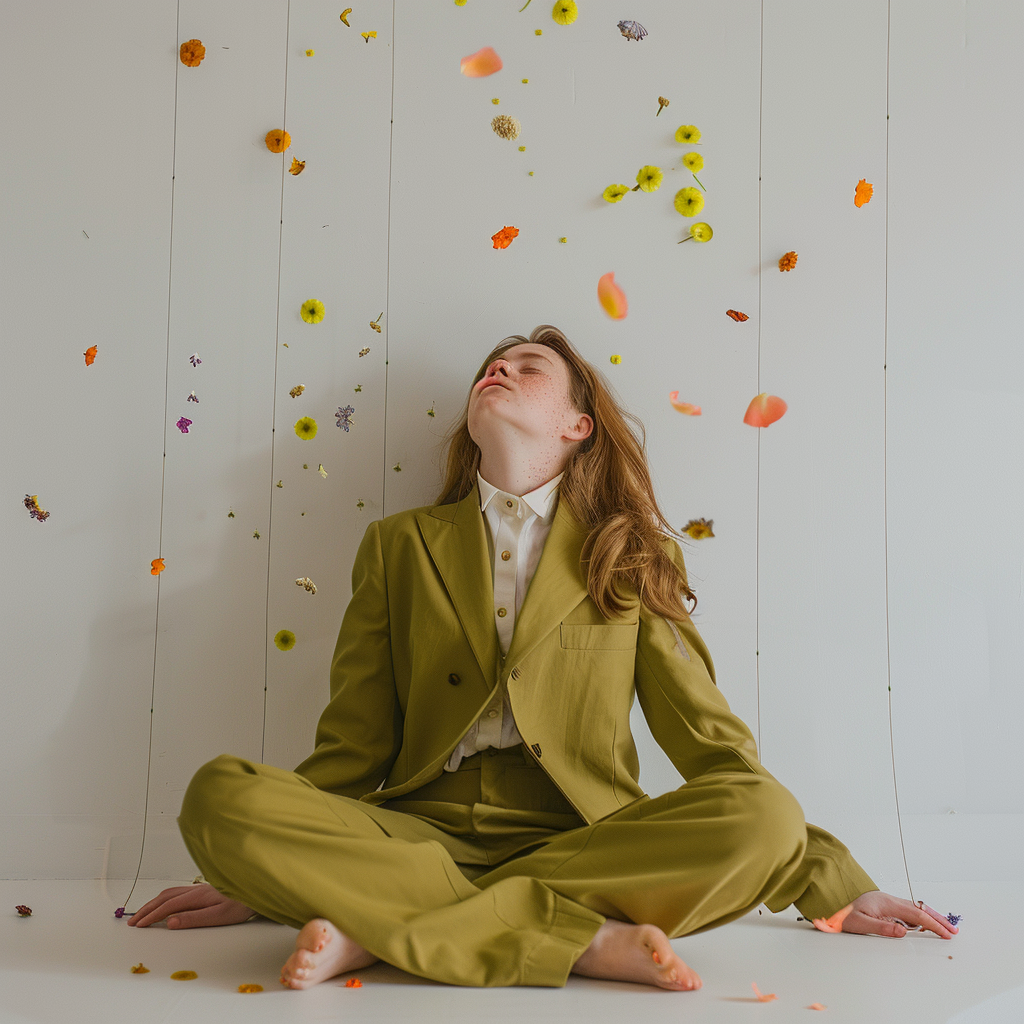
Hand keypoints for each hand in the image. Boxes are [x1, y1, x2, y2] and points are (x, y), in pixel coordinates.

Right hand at [127, 883, 256, 928]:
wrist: (256, 887)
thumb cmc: (241, 904)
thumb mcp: (219, 916)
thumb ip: (194, 919)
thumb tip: (170, 922)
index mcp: (197, 897)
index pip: (168, 906)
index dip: (151, 916)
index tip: (137, 925)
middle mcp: (196, 890)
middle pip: (165, 897)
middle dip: (147, 909)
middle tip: (132, 922)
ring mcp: (199, 889)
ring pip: (170, 893)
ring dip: (154, 903)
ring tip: (142, 914)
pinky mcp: (204, 890)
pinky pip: (177, 892)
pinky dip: (164, 899)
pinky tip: (164, 904)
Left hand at [841, 890, 957, 938]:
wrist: (828, 898)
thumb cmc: (840, 910)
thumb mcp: (858, 922)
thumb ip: (881, 927)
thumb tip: (904, 932)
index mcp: (886, 903)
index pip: (916, 914)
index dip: (933, 924)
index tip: (947, 933)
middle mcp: (889, 900)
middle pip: (919, 909)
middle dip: (937, 919)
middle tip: (953, 929)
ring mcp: (886, 902)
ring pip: (914, 909)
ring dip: (929, 917)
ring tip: (943, 926)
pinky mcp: (883, 906)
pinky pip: (906, 910)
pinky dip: (919, 916)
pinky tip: (922, 923)